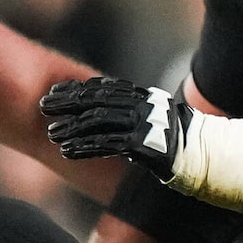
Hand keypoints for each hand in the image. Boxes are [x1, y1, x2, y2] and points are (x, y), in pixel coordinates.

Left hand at [40, 78, 186, 180]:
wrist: (199, 155)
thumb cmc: (168, 139)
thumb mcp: (146, 118)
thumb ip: (123, 111)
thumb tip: (90, 111)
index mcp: (140, 97)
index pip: (102, 87)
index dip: (76, 88)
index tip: (54, 91)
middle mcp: (140, 105)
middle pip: (96, 100)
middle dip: (67, 102)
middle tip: (43, 106)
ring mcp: (142, 123)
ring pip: (97, 121)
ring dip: (71, 128)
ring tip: (52, 134)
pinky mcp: (142, 144)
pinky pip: (106, 144)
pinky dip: (83, 147)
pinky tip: (66, 151)